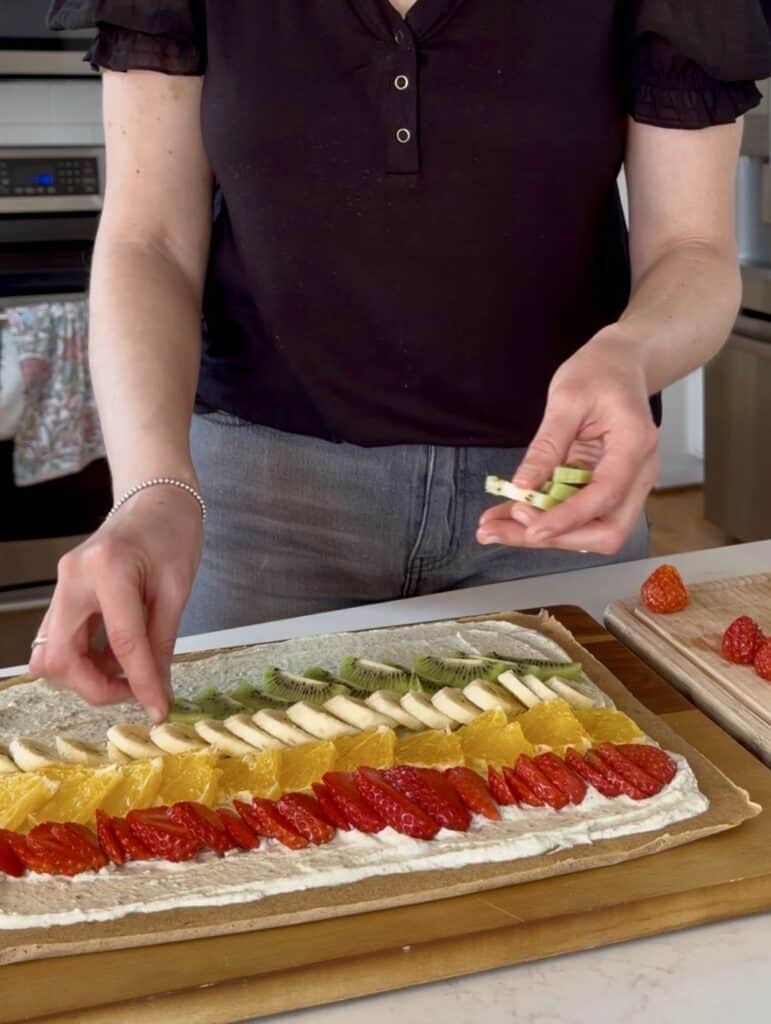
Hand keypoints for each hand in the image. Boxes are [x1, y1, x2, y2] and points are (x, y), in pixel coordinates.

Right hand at [28, 485, 203, 721]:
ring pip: (51, 653)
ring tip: (128, 674)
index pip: (122, 642)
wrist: (155, 498)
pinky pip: (60, 639)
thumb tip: (157, 694)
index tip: (158, 709)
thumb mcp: (177, 589)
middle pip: (61, 656)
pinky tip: (116, 659)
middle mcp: (73, 577)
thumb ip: (162, 643)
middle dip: (95, 686)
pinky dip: (84, 659)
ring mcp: (62, 584)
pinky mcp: (62, 592)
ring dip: (86, 676)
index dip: (140, 683)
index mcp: (109, 569)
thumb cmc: (173, 533)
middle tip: (134, 690)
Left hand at [477, 328, 658, 553]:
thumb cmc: (599, 372)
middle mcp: (638, 474)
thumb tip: (522, 487)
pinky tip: (505, 517)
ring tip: (491, 528)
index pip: (606, 496)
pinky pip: (576, 514)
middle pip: (605, 531)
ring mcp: (624, 485)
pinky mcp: (604, 488)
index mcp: (634, 445)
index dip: (568, 518)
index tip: (530, 529)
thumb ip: (546, 446)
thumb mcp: (566, 399)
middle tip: (498, 530)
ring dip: (541, 534)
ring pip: (589, 531)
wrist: (620, 364)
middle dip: (553, 537)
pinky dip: (542, 519)